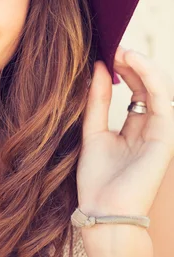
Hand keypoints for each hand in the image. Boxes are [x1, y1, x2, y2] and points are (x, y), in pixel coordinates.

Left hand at [76, 46, 173, 216]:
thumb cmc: (96, 179)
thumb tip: (99, 67)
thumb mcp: (91, 131)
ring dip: (141, 65)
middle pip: (146, 86)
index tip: (106, 50)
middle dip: (132, 63)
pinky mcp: (164, 136)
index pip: (133, 90)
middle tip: (113, 44)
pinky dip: (150, 77)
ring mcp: (158, 132)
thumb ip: (97, 101)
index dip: (123, 69)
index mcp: (131, 130)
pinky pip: (161, 99)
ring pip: (156, 88)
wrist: (102, 212)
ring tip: (122, 49)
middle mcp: (148, 129)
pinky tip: (134, 61)